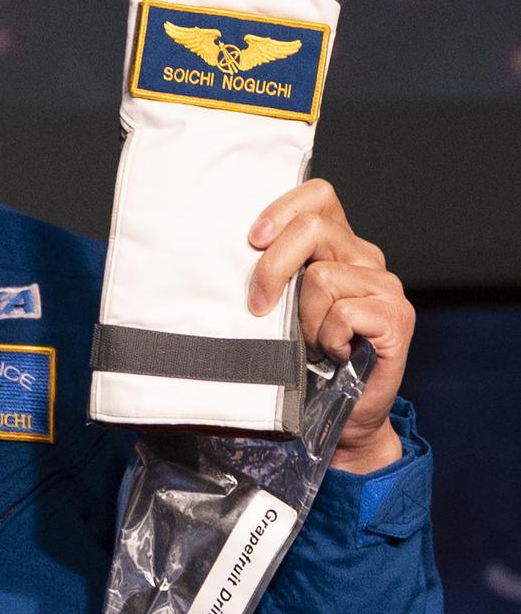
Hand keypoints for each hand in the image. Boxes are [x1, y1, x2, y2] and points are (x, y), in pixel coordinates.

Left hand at [248, 179, 411, 473]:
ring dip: (303, 319)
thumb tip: (216, 258)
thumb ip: (268, 277)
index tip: (252, 240)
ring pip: (322, 277)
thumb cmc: (302, 362)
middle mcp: (365, 256)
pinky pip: (345, 312)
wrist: (342, 418)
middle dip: (272, 268)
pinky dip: (328, 338)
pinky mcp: (397, 317)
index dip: (282, 208)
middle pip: (312, 229)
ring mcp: (385, 286)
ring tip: (311, 342)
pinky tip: (334, 353)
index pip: (318, 195)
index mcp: (336, 245)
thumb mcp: (277, 311)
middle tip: (258, 307)